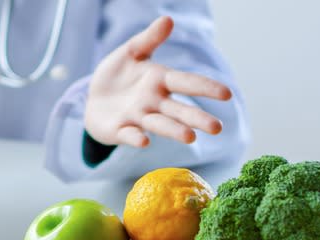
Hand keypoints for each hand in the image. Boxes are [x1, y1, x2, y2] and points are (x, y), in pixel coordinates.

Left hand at [85, 16, 231, 147]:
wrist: (93, 99)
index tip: (227, 94)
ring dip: (174, 131)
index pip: (187, 83)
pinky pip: (130, 134)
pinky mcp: (120, 131)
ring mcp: (138, 118)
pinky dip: (136, 138)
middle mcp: (154, 102)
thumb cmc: (117, 75)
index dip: (206, 88)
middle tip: (217, 128)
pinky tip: (144, 141)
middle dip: (197, 118)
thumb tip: (168, 19)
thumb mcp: (130, 53)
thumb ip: (148, 39)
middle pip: (179, 110)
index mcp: (160, 81)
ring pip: (159, 125)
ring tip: (190, 137)